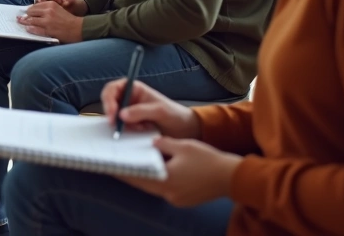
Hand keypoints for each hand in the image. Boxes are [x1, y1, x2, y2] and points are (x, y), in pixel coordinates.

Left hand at [18, 1, 83, 43]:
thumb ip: (46, 9)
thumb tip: (33, 12)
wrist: (78, 28)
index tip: (26, 13)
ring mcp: (47, 20)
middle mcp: (48, 10)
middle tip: (21, 19)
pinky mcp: (48, 30)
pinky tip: (28, 29)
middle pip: (30, 12)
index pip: (34, 6)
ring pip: (31, 20)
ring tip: (21, 23)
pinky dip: (30, 29)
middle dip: (26, 16)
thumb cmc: (68, 19)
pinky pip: (35, 29)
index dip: (29, 10)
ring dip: (25, 22)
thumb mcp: (58, 9)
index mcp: (50, 4)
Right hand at [100, 79, 201, 138]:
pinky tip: (141, 131)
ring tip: (140, 128)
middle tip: (116, 125)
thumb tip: (121, 115)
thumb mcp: (160, 111)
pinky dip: (127, 131)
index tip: (112, 113)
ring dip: (122, 124)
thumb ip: (141, 111)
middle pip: (109, 103)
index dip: (108, 99)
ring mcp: (128, 112)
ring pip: (114, 117)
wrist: (184, 131)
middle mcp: (128, 99)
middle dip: (112, 114)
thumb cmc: (175, 115)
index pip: (112, 89)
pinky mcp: (130, 125)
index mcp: (133, 88)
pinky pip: (120, 127)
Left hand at [119, 137, 240, 206]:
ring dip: (145, 178)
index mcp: (166, 180)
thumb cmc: (208, 159)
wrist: (233, 177)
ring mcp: (177, 199)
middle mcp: (169, 193)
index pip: (137, 176)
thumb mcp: (182, 146)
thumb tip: (151, 143)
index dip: (123, 170)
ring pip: (154, 187)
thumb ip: (162, 144)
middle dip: (131, 174)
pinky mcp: (184, 200)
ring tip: (135, 167)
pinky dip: (158, 181)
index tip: (109, 165)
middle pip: (143, 183)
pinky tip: (156, 172)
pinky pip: (165, 190)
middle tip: (118, 165)